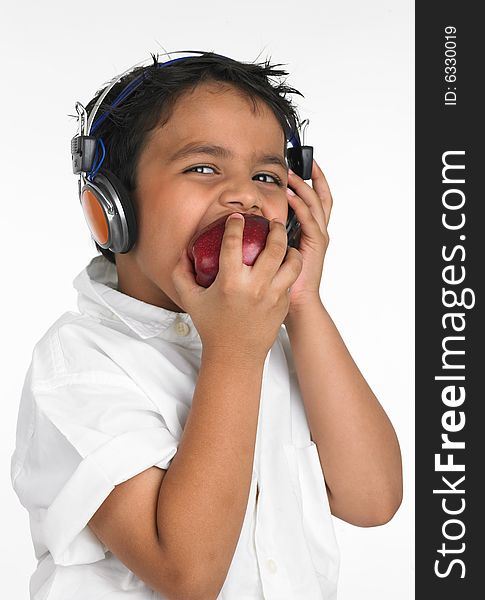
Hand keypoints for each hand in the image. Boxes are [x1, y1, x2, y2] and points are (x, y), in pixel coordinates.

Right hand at [172, 214, 302, 361]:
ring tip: (285, 242)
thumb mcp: (190, 300)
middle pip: (274, 246)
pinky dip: (290, 267)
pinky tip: (284, 263)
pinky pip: (291, 279)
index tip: (237, 218)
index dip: (235, 224)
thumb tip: (183, 253)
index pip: (233, 242)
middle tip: (272, 223)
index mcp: (230, 282)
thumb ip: (181, 274)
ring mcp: (273, 296)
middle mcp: (255, 287)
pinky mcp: (283, 304)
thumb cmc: (212, 327)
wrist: (235, 355)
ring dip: (290, 248)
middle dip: (275, 229)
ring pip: (292, 262)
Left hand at [284, 158, 332, 314]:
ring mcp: (318, 235)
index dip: (311, 180)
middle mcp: (317, 229)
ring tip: (290, 174)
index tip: (298, 164)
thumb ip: (269, 234)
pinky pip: (309, 219)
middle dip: (312, 176)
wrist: (294, 301)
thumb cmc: (282, 278)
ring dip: (303, 186)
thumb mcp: (275, 250)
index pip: (315, 198)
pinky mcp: (316, 244)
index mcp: (310, 229)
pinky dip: (300, 206)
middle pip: (321, 195)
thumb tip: (247, 220)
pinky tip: (289, 196)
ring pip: (316, 202)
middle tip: (297, 161)